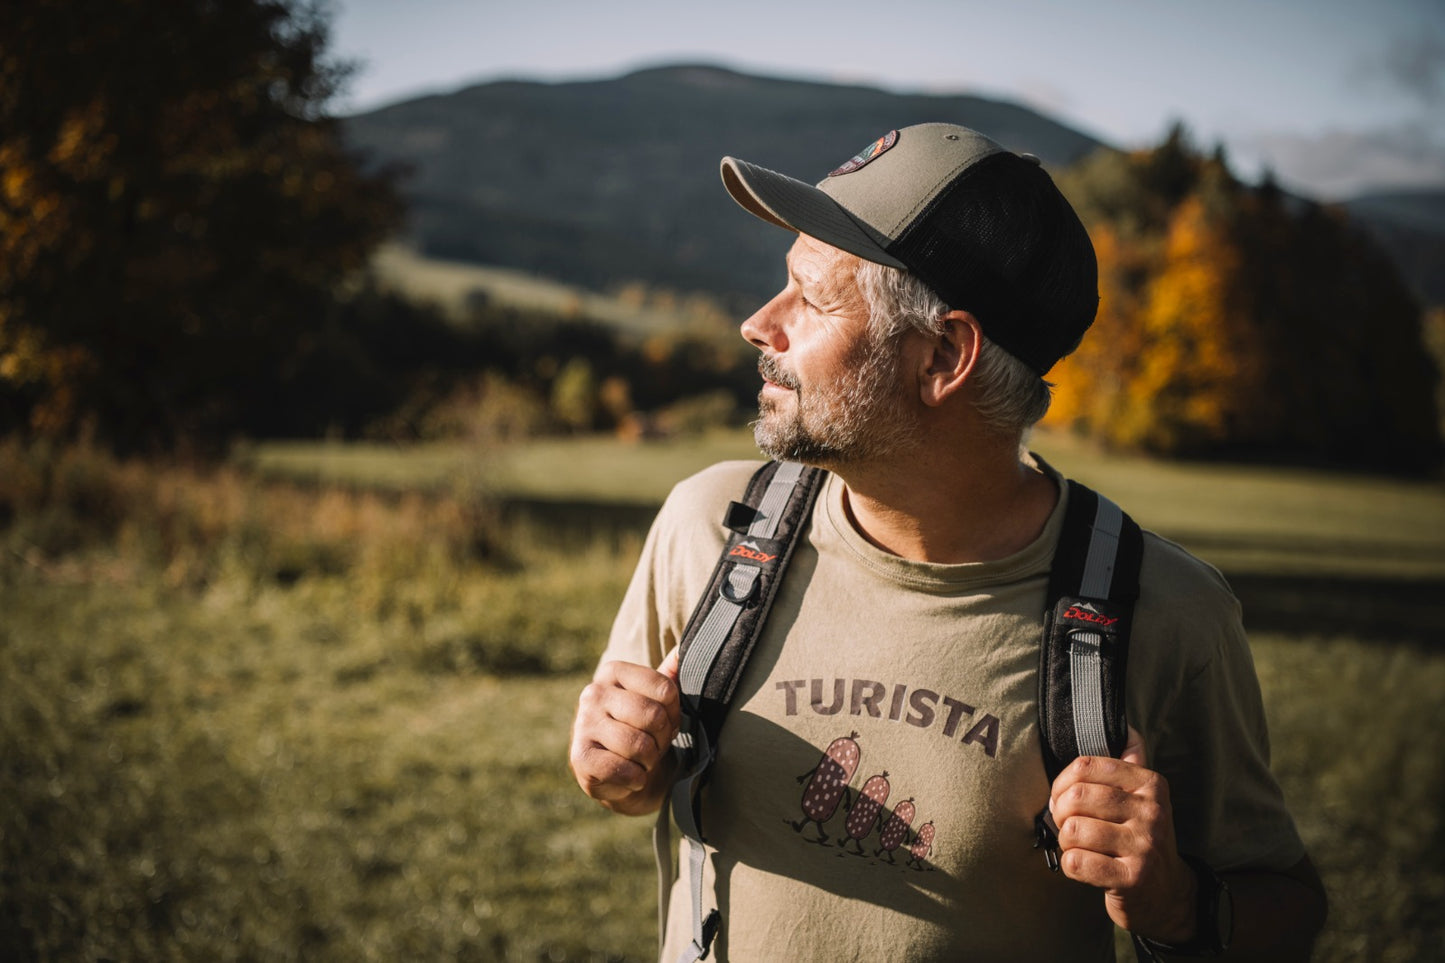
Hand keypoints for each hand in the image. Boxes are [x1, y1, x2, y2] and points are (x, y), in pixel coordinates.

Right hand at [569, 648, 681, 814]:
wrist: (619, 774)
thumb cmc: (642, 729)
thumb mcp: (656, 700)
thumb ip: (670, 674)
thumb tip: (682, 649)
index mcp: (613, 672)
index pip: (665, 689)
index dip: (674, 713)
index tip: (666, 721)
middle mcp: (593, 692)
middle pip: (653, 716)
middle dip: (662, 738)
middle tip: (655, 745)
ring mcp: (583, 724)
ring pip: (639, 745)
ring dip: (649, 760)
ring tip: (642, 759)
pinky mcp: (578, 756)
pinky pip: (623, 769)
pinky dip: (636, 778)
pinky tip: (631, 775)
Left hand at [1048, 726, 1197, 941]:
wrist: (1168, 894)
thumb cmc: (1140, 838)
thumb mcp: (1141, 797)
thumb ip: (1127, 762)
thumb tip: (1124, 725)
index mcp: (1151, 784)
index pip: (1086, 766)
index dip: (1062, 782)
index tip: (1063, 798)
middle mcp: (1152, 812)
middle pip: (1076, 798)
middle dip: (1060, 813)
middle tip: (1067, 825)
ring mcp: (1145, 846)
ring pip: (1073, 831)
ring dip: (1066, 842)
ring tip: (1080, 847)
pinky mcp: (1133, 879)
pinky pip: (1076, 863)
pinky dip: (1070, 865)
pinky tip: (1084, 867)